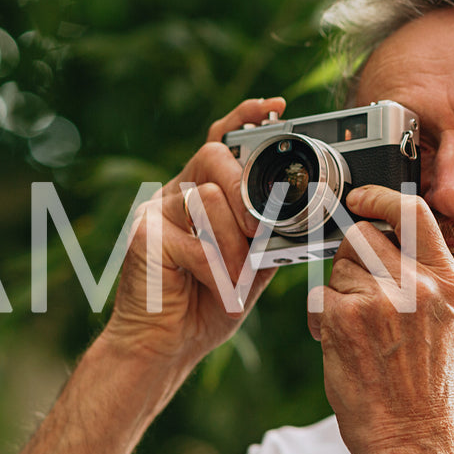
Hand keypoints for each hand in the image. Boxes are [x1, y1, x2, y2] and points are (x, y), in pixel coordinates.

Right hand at [101, 97, 285, 368]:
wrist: (166, 346)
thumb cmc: (209, 304)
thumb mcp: (253, 263)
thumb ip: (271, 233)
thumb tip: (309, 212)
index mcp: (203, 193)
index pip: (223, 140)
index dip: (246, 117)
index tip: (276, 106)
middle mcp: (176, 193)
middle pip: (215, 159)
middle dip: (246, 193)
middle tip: (259, 231)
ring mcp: (155, 211)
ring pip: (207, 197)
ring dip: (233, 243)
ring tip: (236, 275)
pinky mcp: (144, 235)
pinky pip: (193, 238)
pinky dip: (216, 269)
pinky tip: (218, 290)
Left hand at [309, 185, 453, 453]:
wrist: (410, 436)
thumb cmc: (421, 383)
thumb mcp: (440, 321)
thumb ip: (417, 277)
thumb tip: (375, 238)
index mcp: (445, 281)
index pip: (413, 213)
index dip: (380, 198)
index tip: (360, 199)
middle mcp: (417, 285)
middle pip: (362, 236)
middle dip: (349, 259)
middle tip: (356, 294)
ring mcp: (380, 301)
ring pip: (336, 269)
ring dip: (336, 295)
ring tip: (357, 333)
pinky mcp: (345, 320)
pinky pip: (318, 299)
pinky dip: (321, 320)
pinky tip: (341, 346)